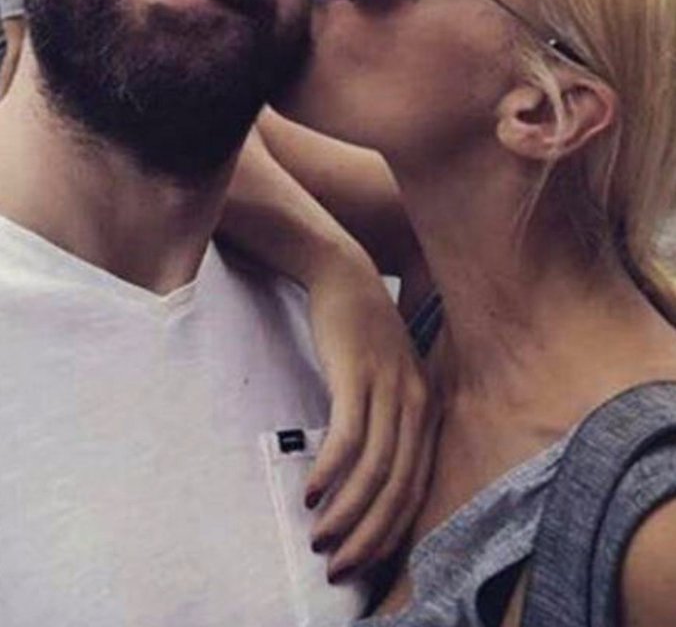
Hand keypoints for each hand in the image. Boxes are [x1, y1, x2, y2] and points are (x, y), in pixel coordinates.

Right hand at [304, 254, 439, 579]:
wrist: (344, 274)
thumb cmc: (361, 333)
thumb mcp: (388, 379)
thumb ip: (387, 423)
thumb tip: (367, 482)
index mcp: (427, 408)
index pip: (417, 489)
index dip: (390, 534)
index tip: (361, 563)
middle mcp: (416, 401)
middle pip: (398, 488)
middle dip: (369, 536)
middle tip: (337, 567)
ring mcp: (389, 387)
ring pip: (375, 469)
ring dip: (346, 512)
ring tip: (318, 537)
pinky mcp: (357, 374)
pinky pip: (348, 435)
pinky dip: (331, 470)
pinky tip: (311, 492)